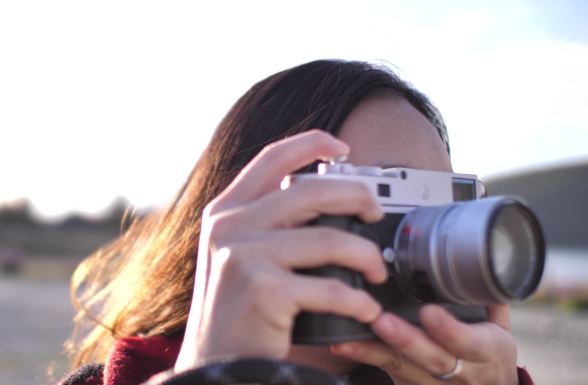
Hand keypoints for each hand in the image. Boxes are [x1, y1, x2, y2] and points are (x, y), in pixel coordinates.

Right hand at [175, 130, 387, 370]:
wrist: (214, 366)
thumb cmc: (236, 312)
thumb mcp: (239, 254)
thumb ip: (268, 222)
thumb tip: (328, 199)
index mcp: (226, 211)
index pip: (271, 159)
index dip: (310, 143)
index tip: (343, 148)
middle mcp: (230, 226)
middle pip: (313, 191)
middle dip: (359, 197)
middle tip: (376, 216)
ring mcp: (243, 255)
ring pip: (331, 239)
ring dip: (368, 256)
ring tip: (377, 272)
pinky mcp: (263, 290)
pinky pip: (332, 287)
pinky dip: (359, 301)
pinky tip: (366, 310)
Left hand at [331, 304, 518, 384]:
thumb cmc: (492, 359)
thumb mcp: (502, 332)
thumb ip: (489, 300)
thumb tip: (481, 262)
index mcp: (486, 352)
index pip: (469, 342)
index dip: (449, 329)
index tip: (429, 311)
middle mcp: (460, 373)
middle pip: (431, 358)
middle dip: (405, 340)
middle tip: (380, 320)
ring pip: (401, 368)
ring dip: (373, 352)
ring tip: (348, 338)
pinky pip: (386, 373)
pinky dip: (364, 358)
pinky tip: (343, 346)